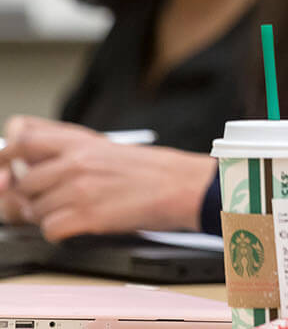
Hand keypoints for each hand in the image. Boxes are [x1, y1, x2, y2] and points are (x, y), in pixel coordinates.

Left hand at [0, 116, 216, 238]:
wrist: (184, 186)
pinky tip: (79, 224)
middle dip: (26, 199)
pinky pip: (49, 230)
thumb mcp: (105, 150)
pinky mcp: (87, 215)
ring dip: (46, 216)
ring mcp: (79, 188)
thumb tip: (22, 173)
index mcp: (79, 141)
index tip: (4, 170)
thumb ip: (63, 155)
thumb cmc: (151, 170)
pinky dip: (59, 232)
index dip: (4, 157)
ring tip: (73, 210)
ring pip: (32, 209)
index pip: (20, 139)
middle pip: (21, 183)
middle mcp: (74, 161)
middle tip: (43, 202)